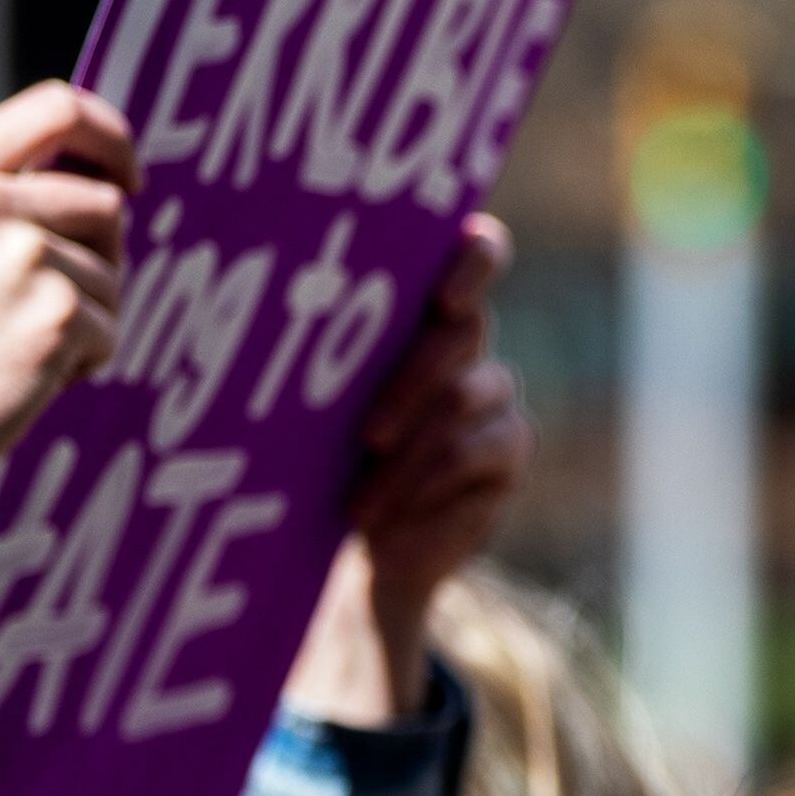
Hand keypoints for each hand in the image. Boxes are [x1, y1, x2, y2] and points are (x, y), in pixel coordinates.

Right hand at [0, 82, 139, 609]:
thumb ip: (2, 193)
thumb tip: (101, 166)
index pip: (58, 106)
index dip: (110, 135)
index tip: (129, 175)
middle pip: (104, 203)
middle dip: (98, 257)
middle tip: (44, 306)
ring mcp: (21, 254)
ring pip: (113, 270)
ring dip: (90, 313)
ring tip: (19, 342)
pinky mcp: (56, 312)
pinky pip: (112, 327)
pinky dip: (88, 358)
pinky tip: (29, 374)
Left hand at [285, 215, 524, 725]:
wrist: (354, 545)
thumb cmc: (314, 454)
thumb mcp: (313, 403)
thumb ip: (326, 358)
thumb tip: (284, 327)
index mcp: (421, 305)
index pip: (476, 250)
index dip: (474, 259)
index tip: (442, 297)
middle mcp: (466, 340)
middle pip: (467, 326)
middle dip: (414, 379)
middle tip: (366, 437)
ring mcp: (495, 392)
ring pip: (464, 397)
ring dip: (404, 454)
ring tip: (352, 505)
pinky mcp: (509, 446)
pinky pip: (474, 452)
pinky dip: (420, 485)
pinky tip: (379, 516)